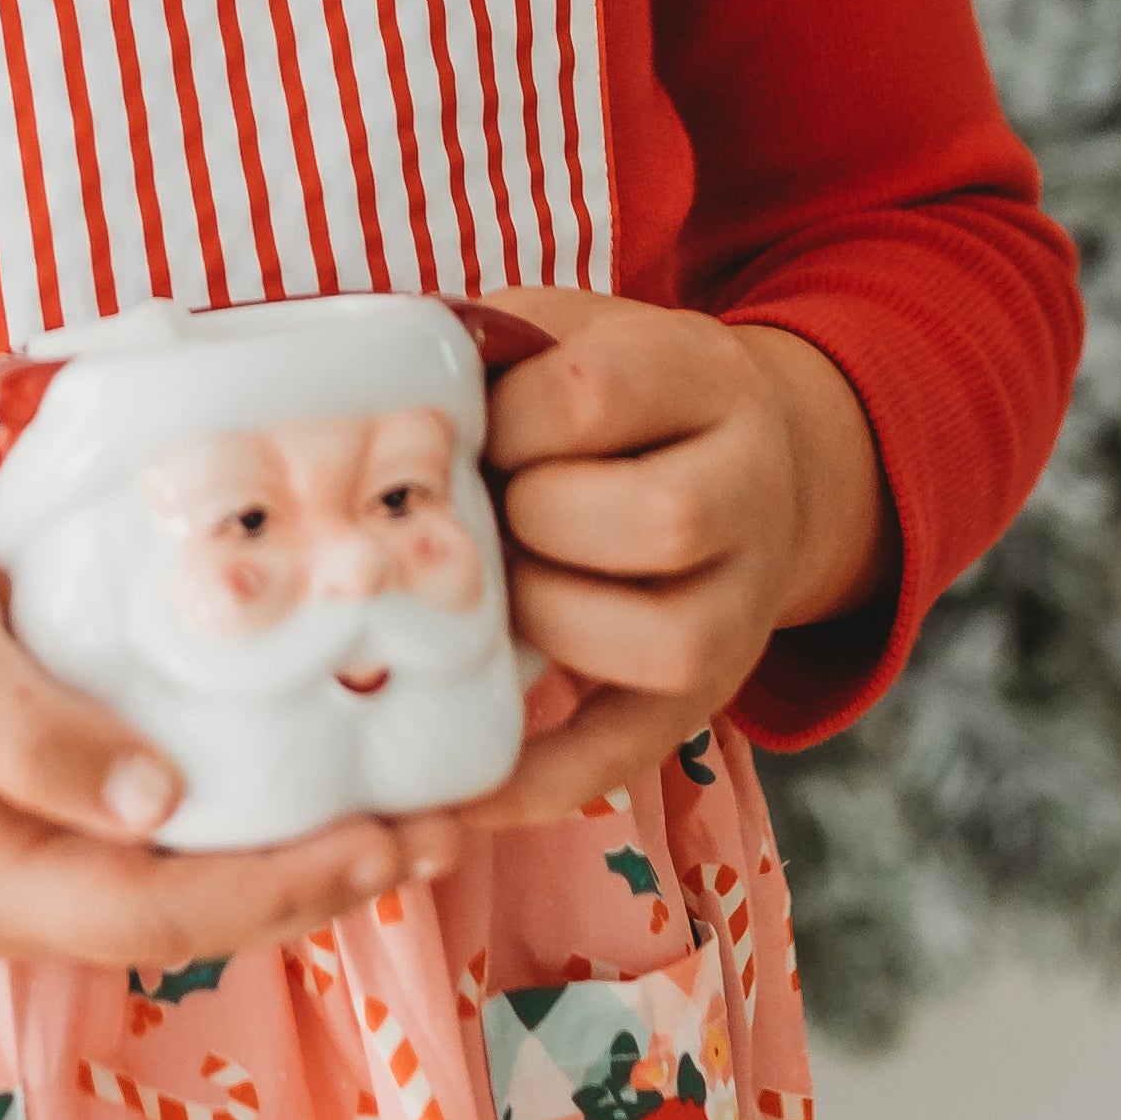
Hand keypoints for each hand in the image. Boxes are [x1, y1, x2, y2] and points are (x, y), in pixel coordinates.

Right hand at [0, 494, 462, 966]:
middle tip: (450, 823)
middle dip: (330, 881)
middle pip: (206, 917)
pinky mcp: (84, 812)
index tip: (381, 837)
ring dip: (320, 855)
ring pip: (213, 886)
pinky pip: (197, 836)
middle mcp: (35, 895)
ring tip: (434, 808)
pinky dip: (278, 811)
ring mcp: (60, 860)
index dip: (280, 888)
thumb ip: (31, 732)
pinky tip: (348, 768)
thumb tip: (155, 804)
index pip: (160, 912)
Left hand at [459, 293, 895, 832]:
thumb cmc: (617, 394)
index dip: (509, 420)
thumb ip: (488, 350)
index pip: (597, 397)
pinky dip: (546, 779)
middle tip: (492, 515)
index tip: (475, 428)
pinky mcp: (710, 691)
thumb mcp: (571, 334)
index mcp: (703, 377)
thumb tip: (364, 394)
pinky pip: (635, 751)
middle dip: (537, 523)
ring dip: (549, 626)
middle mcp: (749, 492)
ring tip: (500, 593)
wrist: (757, 455)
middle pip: (660, 520)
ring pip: (666, 643)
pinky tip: (467, 785)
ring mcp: (742, 604)